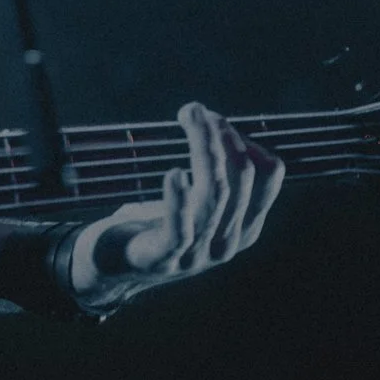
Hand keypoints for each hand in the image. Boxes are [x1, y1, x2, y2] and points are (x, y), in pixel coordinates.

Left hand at [69, 102, 281, 310]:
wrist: (112, 268)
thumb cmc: (154, 224)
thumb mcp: (196, 204)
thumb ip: (215, 176)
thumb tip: (219, 124)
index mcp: (243, 228)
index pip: (267, 175)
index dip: (245, 139)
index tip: (215, 120)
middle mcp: (226, 243)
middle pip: (240, 178)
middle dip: (222, 136)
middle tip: (196, 111)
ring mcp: (196, 255)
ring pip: (213, 194)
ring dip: (203, 148)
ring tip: (189, 117)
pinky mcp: (162, 259)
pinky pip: (179, 229)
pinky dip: (178, 200)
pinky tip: (174, 174)